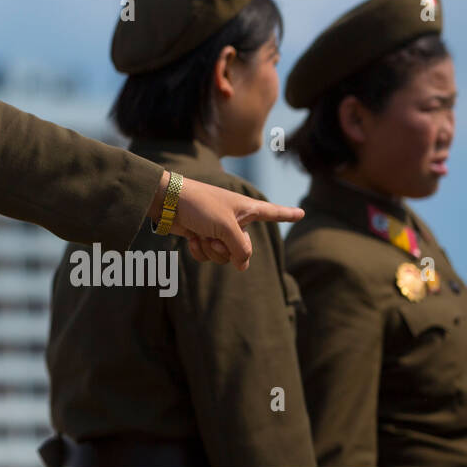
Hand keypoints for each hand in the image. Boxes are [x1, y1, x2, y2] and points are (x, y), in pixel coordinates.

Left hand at [149, 171, 302, 270]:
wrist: (166, 201)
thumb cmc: (199, 205)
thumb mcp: (226, 226)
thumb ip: (240, 248)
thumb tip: (243, 266)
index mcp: (245, 209)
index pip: (272, 213)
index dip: (287, 214)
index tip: (301, 213)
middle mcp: (234, 219)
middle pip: (243, 248)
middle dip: (228, 249)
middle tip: (214, 238)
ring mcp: (217, 228)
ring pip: (223, 255)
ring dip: (212, 251)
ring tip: (202, 237)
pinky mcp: (201, 235)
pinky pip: (207, 255)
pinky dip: (199, 251)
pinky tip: (191, 240)